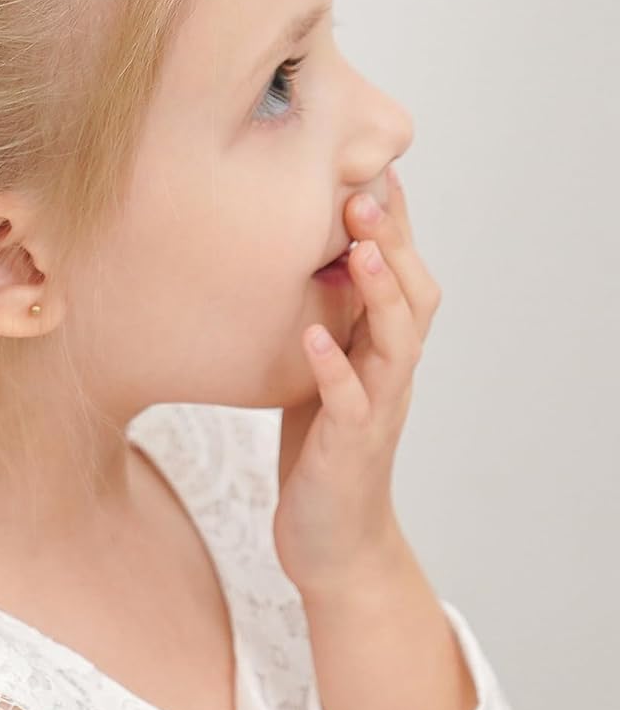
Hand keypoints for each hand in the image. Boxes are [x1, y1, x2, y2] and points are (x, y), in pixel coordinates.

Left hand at [274, 163, 442, 598]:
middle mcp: (390, 372)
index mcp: (382, 348)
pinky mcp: (349, 447)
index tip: (367, 166)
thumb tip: (299, 254)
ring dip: (376, 293)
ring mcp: (375, 409)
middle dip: (392, 243)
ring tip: (356, 250)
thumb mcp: (323, 371)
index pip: (399, 274)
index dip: (392, 225)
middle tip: (365, 192)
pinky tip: (313, 338)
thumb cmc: (321, 450)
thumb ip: (325, 318)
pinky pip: (348, 403)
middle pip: (410, 295)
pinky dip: (333, 368)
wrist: (335, 543)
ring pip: (393, 342)